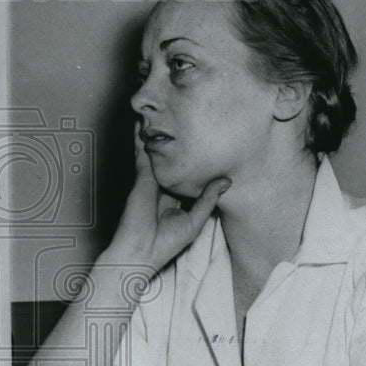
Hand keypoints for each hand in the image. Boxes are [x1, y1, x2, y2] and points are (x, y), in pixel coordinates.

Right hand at [106, 123, 229, 272]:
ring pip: (153, 153)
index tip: (203, 142)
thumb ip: (208, 199)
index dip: (191, 159)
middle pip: (168, 160)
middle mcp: (161, 186)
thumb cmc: (165, 243)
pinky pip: (141, 154)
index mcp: (173, 198)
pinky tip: (140, 124)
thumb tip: (226, 180)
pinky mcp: (141, 178)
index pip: (183, 173)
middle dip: (173, 143)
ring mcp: (150, 181)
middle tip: (182, 120)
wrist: (139, 252)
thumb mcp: (195, 220)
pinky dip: (139, 139)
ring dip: (154, 136)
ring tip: (158, 114)